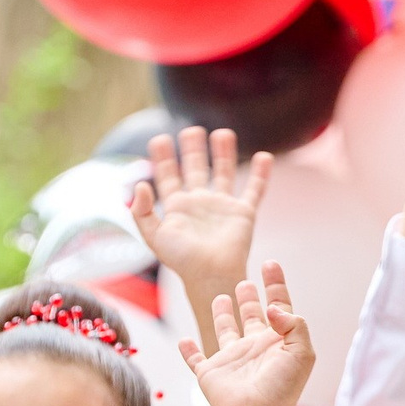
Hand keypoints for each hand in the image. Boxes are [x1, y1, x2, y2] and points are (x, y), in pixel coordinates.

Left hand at [131, 126, 271, 288]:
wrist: (212, 275)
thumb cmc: (182, 261)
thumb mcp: (154, 237)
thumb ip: (142, 212)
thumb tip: (140, 185)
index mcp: (177, 207)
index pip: (168, 176)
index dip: (163, 158)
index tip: (160, 139)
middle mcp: (200, 203)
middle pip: (196, 169)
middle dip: (193, 149)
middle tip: (191, 130)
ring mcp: (223, 207)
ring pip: (224, 173)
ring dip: (223, 153)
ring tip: (222, 133)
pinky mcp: (243, 213)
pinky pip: (254, 190)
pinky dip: (260, 174)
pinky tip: (264, 157)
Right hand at [178, 264, 315, 405]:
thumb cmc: (282, 388)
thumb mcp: (302, 352)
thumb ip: (294, 324)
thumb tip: (272, 308)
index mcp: (277, 341)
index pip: (278, 306)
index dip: (276, 284)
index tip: (270, 264)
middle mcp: (254, 348)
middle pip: (251, 316)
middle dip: (249, 298)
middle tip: (245, 282)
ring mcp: (232, 360)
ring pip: (225, 331)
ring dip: (222, 314)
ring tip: (221, 297)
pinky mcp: (210, 373)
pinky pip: (196, 359)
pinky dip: (188, 351)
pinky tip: (184, 341)